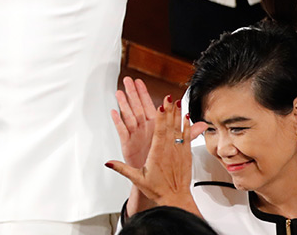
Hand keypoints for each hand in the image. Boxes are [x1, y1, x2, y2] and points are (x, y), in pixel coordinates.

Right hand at [106, 94, 204, 212]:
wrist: (175, 198)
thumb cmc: (158, 189)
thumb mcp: (137, 178)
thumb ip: (122, 169)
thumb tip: (109, 163)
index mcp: (157, 153)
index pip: (159, 131)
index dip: (161, 117)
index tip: (161, 105)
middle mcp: (169, 149)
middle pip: (169, 125)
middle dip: (169, 110)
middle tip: (169, 97)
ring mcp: (179, 150)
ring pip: (179, 128)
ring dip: (178, 114)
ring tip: (179, 102)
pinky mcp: (186, 153)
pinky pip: (187, 136)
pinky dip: (187, 125)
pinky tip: (187, 117)